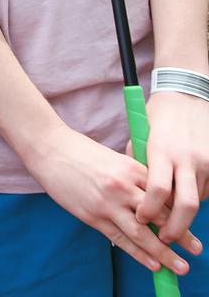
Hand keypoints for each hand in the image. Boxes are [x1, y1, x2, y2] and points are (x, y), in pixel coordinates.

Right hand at [28, 123, 197, 274]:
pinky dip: (138, 254)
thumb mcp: (112, 158)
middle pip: (159, 215)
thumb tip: (151, 198)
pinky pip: (120, 239)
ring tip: (181, 267)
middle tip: (197, 250)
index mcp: (131, 168)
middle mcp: (123, 186)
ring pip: (142, 233)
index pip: (164, 194)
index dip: (180, 212)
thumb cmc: (80, 151)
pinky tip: (152, 264)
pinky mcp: (92, 215)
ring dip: (164, 253)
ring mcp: (107, 202)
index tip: (191, 225)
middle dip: (180, 235)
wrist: (49, 148)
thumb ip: (131, 176)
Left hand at [134, 90, 208, 245]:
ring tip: (171, 211)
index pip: (157, 191)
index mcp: (161, 150)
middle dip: (176, 228)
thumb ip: (138, 162)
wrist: (186, 94)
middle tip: (165, 238)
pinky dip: (196, 195)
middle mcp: (186, 158)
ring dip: (184, 211)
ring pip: (197, 200)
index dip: (149, 211)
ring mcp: (205, 161)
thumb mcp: (141, 135)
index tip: (141, 220)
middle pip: (185, 206)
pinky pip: (207, 190)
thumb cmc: (158, 115)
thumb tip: (132, 192)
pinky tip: (185, 191)